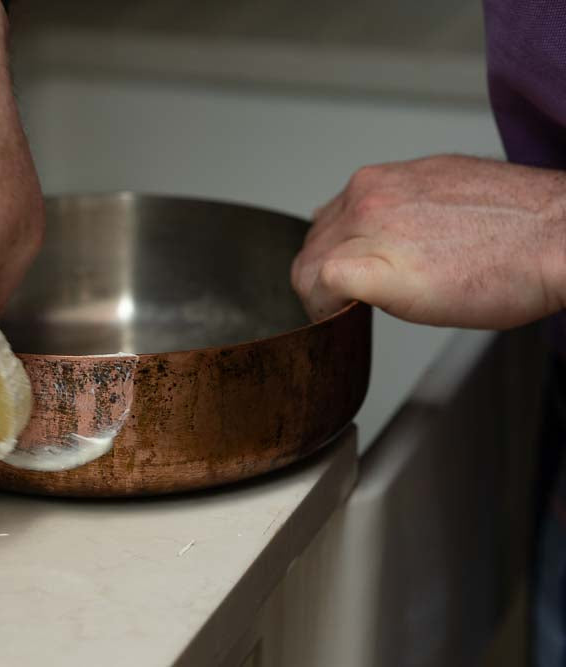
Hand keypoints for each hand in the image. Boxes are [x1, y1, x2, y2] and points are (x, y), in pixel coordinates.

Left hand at [291, 154, 565, 327]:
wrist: (559, 237)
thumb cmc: (518, 229)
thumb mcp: (442, 196)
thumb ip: (398, 208)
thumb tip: (372, 228)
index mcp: (381, 181)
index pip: (326, 223)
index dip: (332, 257)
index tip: (346, 282)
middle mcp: (368, 197)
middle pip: (311, 246)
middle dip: (323, 279)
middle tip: (348, 306)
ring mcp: (369, 229)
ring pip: (307, 267)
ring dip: (321, 296)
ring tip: (350, 316)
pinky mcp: (376, 268)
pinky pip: (321, 286)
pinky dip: (324, 307)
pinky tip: (345, 319)